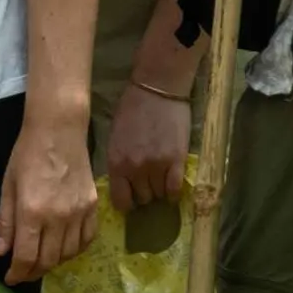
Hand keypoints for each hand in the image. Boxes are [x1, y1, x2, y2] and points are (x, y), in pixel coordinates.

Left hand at [0, 110, 98, 282]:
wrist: (59, 130)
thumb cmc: (27, 154)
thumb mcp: (7, 186)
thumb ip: (5, 221)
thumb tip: (2, 251)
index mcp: (32, 212)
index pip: (26, 256)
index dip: (17, 273)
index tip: (10, 278)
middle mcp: (58, 217)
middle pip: (48, 261)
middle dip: (33, 272)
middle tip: (24, 272)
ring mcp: (79, 213)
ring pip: (68, 254)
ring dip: (53, 263)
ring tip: (41, 260)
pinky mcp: (93, 207)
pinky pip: (87, 240)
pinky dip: (75, 250)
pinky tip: (64, 248)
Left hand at [107, 79, 192, 212]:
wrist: (157, 89)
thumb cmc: (131, 108)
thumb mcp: (115, 137)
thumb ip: (118, 161)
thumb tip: (123, 183)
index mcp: (116, 162)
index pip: (120, 200)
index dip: (127, 203)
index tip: (131, 199)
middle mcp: (135, 169)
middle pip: (142, 198)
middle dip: (144, 193)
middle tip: (148, 183)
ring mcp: (157, 166)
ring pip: (159, 195)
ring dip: (159, 190)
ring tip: (161, 178)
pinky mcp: (177, 161)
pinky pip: (176, 189)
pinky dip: (174, 191)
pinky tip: (173, 183)